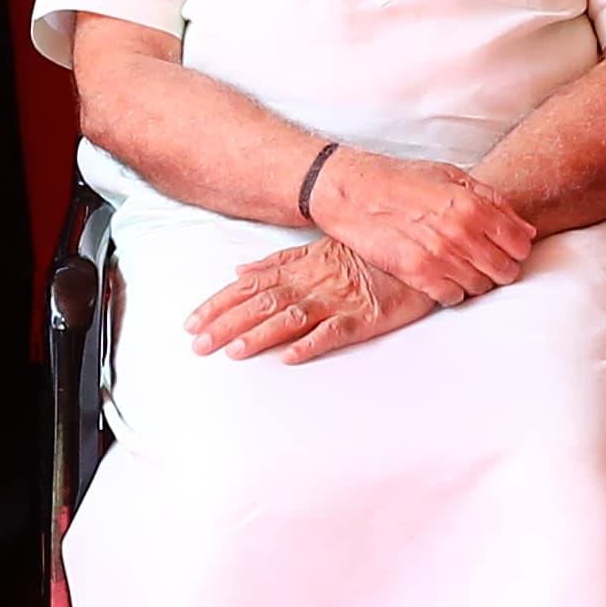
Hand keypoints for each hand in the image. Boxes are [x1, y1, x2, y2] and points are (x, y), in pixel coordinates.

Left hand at [186, 241, 421, 360]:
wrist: (414, 252)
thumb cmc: (364, 252)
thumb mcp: (316, 250)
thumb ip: (277, 262)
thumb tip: (238, 272)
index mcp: (298, 267)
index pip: (249, 286)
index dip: (219, 304)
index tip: (191, 323)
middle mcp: (312, 283)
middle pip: (262, 303)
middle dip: (228, 324)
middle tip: (199, 345)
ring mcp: (338, 300)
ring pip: (292, 317)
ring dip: (261, 335)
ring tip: (234, 352)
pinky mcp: (366, 318)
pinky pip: (336, 331)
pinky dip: (311, 343)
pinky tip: (290, 357)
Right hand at [308, 143, 534, 311]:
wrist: (356, 193)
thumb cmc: (403, 180)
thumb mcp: (452, 176)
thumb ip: (493, 202)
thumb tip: (525, 230)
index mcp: (473, 206)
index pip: (520, 244)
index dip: (516, 248)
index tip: (505, 247)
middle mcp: (461, 233)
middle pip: (505, 271)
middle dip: (500, 267)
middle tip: (484, 260)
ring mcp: (440, 257)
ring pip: (481, 287)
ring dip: (476, 280)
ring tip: (460, 266)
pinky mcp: (418, 274)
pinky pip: (452, 298)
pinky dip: (451, 291)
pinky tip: (442, 276)